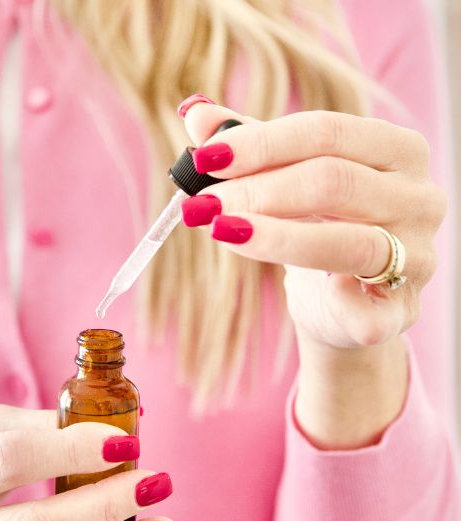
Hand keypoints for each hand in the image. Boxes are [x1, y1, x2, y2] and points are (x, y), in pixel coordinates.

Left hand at [179, 99, 446, 350]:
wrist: (344, 302)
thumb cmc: (319, 225)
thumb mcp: (287, 179)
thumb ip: (249, 145)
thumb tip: (196, 114)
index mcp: (397, 150)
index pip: (329, 131)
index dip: (263, 143)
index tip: (207, 157)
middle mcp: (419, 198)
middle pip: (335, 182)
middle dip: (259, 191)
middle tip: (204, 203)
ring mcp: (417, 256)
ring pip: (348, 243)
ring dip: (274, 238)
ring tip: (220, 232)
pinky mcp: (402, 310)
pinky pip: (368, 309)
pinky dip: (336, 301)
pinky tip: (301, 290)